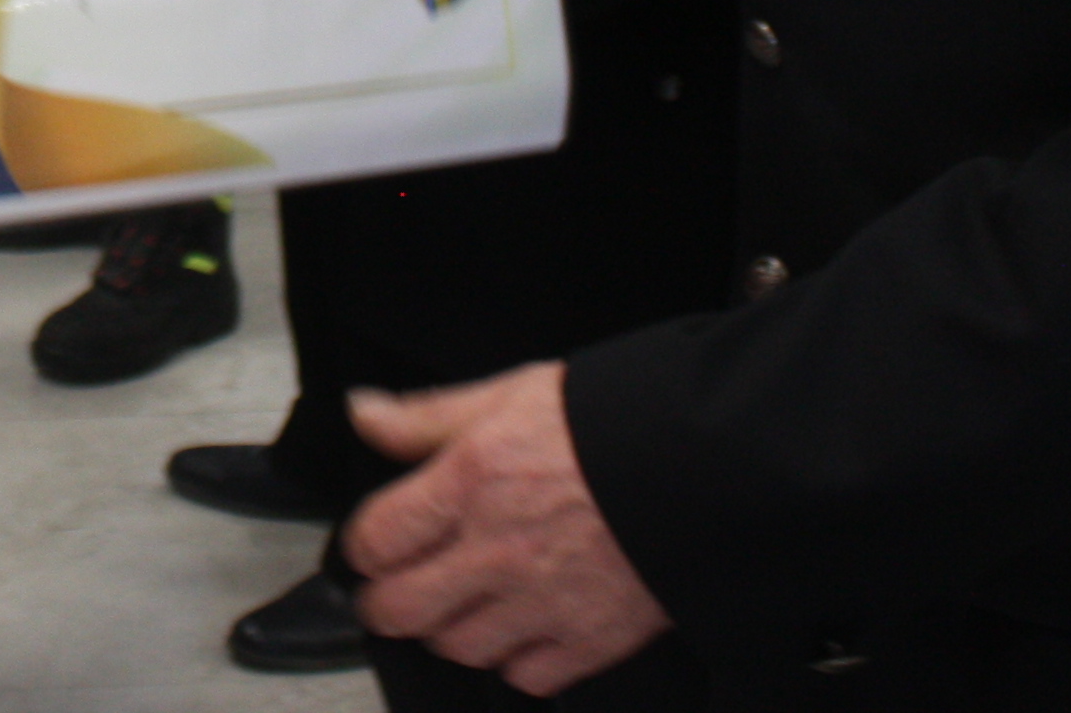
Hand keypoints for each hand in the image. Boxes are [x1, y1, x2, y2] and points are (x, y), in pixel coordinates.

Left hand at [345, 366, 670, 694]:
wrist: (705, 466)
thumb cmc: (611, 425)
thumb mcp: (510, 394)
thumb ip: (428, 416)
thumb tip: (365, 413)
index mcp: (471, 483)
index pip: (375, 539)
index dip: (365, 544)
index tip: (376, 543)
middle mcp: (498, 551)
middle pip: (401, 609)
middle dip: (387, 600)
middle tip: (397, 588)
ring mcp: (542, 603)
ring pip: (458, 648)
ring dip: (448, 630)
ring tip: (461, 604)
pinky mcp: (589, 641)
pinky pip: (526, 677)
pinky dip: (515, 661)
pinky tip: (521, 628)